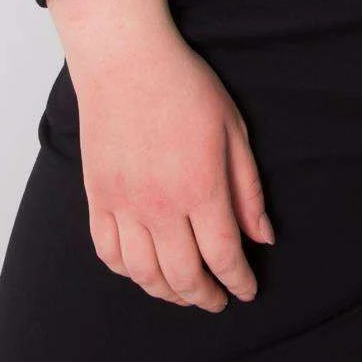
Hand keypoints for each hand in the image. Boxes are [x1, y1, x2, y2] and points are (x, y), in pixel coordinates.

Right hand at [71, 27, 274, 311]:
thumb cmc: (184, 86)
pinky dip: (128, 272)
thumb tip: (264, 237)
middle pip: (184, 276)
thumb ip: (248, 189)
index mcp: (200, 188)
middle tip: (217, 300)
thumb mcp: (232, 129)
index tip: (246, 290)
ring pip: (144, 274)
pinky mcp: (97, 198)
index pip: (224, 256)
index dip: (239, 281)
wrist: (125, 60)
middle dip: (205, 297)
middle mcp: (160, 206)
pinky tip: (144, 270)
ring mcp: (123, 205)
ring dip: (168, 293)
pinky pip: (109, 253)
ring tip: (184, 292)